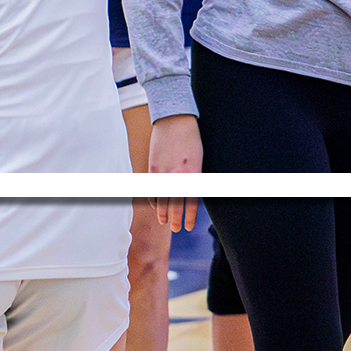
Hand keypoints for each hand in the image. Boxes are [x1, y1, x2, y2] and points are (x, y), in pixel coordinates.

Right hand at [149, 114, 201, 231]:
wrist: (175, 121)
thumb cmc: (191, 139)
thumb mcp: (198, 160)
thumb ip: (194, 178)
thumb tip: (191, 194)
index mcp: (192, 175)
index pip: (190, 204)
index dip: (188, 218)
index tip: (187, 227)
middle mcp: (177, 177)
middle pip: (174, 206)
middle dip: (175, 220)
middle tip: (176, 229)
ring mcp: (163, 173)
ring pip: (160, 200)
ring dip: (162, 213)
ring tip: (163, 221)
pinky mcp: (153, 168)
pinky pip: (152, 189)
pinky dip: (153, 199)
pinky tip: (155, 206)